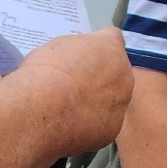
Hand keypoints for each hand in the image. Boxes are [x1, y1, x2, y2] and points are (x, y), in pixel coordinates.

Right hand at [21, 26, 132, 156]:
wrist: (42, 110)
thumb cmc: (44, 73)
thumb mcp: (57, 47)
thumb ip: (77, 50)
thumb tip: (80, 58)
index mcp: (111, 47)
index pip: (112, 38)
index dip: (97, 48)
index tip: (83, 57)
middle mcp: (124, 74)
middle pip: (115, 74)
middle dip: (98, 79)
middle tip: (71, 87)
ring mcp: (121, 103)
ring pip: (112, 101)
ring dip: (95, 104)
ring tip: (66, 110)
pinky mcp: (112, 129)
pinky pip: (102, 125)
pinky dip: (87, 127)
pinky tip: (67, 128)